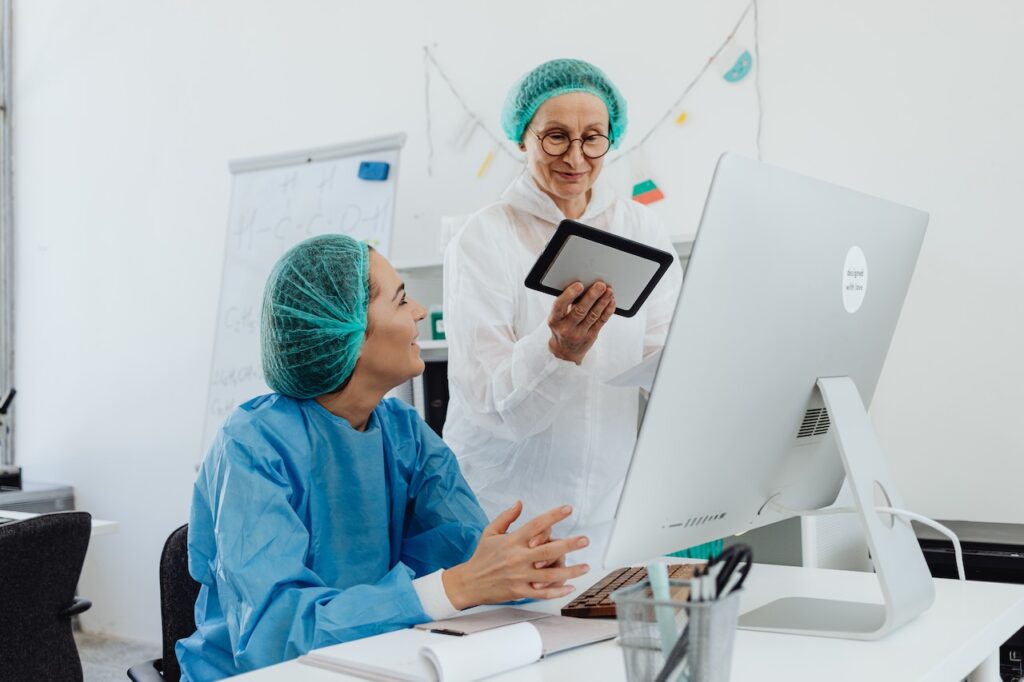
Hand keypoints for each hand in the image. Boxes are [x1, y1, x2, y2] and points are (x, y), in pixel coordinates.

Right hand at [442, 501, 589, 609]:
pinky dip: (557, 591)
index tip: (568, 509)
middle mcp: (518, 558)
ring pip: (550, 574)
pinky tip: (570, 587)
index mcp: (512, 541)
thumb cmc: (481, 556)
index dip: (553, 516)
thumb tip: (520, 503)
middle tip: (584, 540)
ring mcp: (520, 576)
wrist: (469, 582)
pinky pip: (542, 593)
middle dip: (569, 545)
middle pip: (548, 550)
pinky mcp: (519, 591)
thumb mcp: (490, 532)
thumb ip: (506, 517)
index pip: (536, 525)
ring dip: (570, 571)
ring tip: (586, 566)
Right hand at [547, 281, 615, 364]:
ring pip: (593, 315)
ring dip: (602, 301)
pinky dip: (607, 310)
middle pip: (580, 310)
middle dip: (592, 296)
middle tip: (600, 285)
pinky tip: (611, 301)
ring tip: (609, 291)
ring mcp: (579, 334)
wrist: (564, 352)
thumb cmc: (561, 328)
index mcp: (554, 320)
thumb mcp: (557, 318)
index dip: (569, 295)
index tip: (579, 285)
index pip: (560, 306)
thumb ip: (566, 304)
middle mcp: (566, 328)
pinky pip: (601, 321)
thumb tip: (582, 286)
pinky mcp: (591, 336)